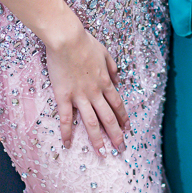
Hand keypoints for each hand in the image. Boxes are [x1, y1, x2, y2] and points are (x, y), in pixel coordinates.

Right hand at [45, 13, 129, 156]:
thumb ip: (112, 68)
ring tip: (102, 152)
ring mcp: (80, 96)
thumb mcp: (105, 53)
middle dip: (116, 135)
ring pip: (91, 122)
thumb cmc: (85, 42)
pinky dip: (67, 132)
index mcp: (105, 82)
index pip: (117, 104)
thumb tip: (117, 79)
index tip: (127, 128)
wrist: (67, 39)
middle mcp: (96, 92)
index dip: (123, 118)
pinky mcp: (64, 96)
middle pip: (108, 118)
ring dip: (97, 139)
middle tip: (120, 148)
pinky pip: (66, 118)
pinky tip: (68, 144)